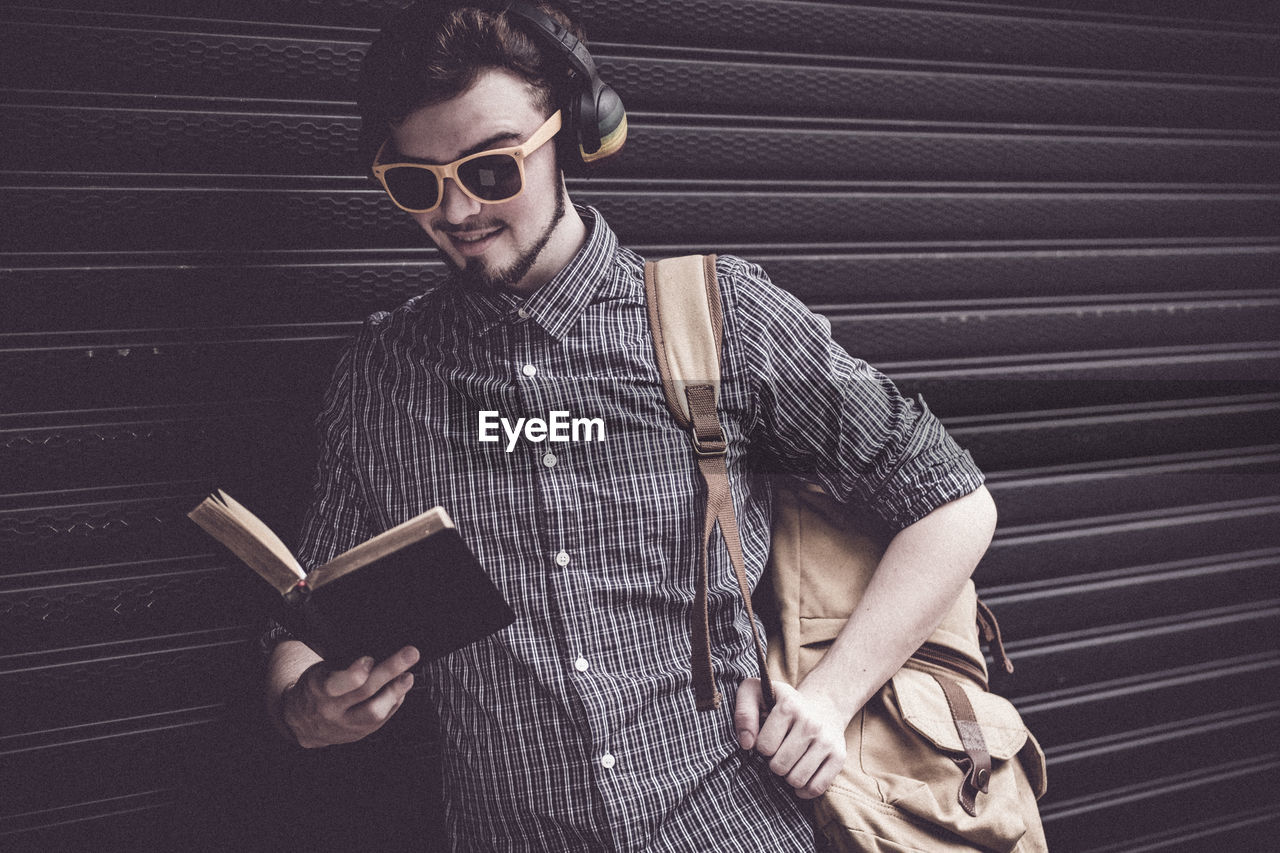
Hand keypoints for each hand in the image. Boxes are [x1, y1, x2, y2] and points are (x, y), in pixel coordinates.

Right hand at [281, 645, 419, 747]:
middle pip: (364, 692)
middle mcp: (332, 710)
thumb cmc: (314, 688)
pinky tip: (400, 689)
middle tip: (410, 654)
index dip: (354, 672)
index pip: (336, 683)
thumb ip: (343, 666)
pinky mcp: (359, 733)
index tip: (369, 658)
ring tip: (408, 676)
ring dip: (395, 691)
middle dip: (390, 670)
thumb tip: (376, 650)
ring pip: (375, 711)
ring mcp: (347, 725)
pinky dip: (393, 702)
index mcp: (318, 690)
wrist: (302, 721)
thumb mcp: (320, 672)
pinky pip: (380, 719)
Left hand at [734, 678, 848, 798]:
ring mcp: (827, 741)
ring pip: (796, 780)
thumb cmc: (780, 704)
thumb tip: (747, 744)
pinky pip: (816, 788)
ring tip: (789, 761)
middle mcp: (811, 723)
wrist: (822, 705)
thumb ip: (744, 714)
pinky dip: (804, 790)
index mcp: (789, 706)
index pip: (764, 746)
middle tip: (778, 751)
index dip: (760, 747)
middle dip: (773, 763)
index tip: (766, 738)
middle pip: (779, 766)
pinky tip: (799, 776)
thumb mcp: (755, 695)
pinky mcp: (839, 757)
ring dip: (787, 776)